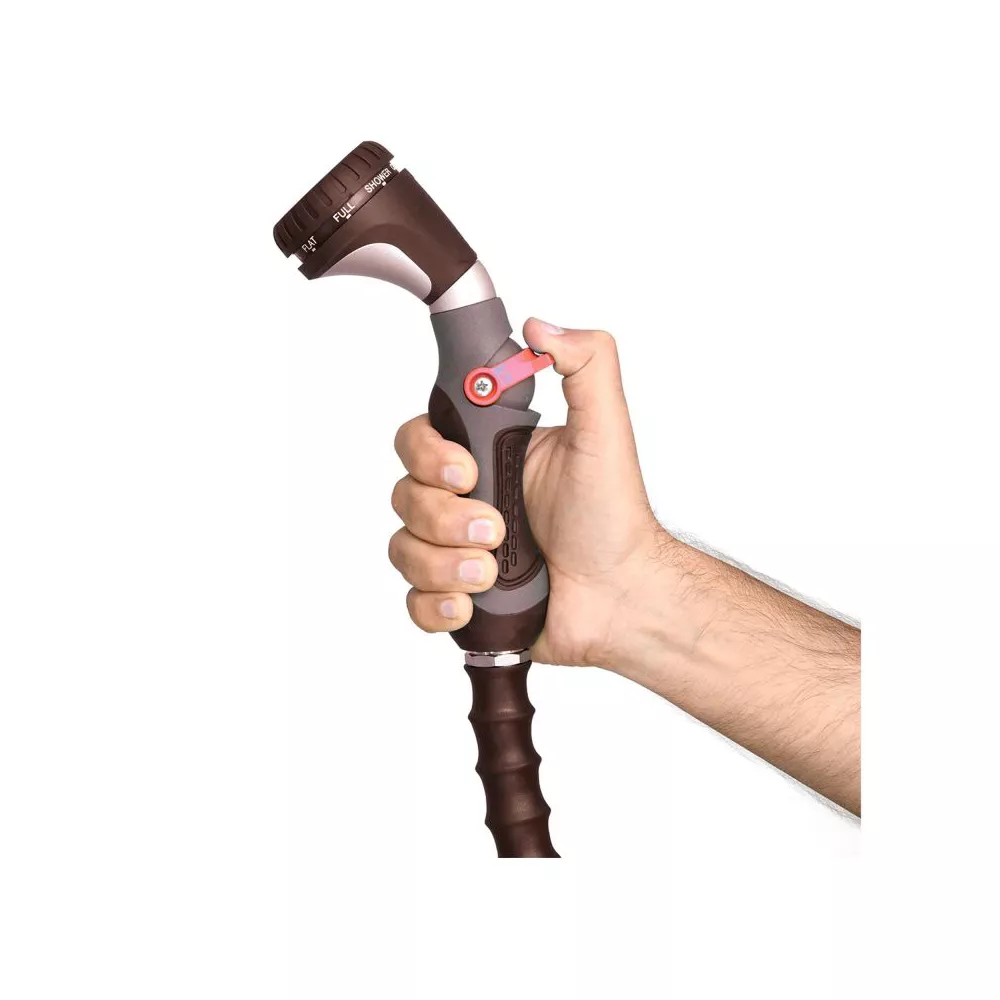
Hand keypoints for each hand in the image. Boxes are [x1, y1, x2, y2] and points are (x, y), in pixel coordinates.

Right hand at [389, 318, 664, 666]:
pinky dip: (435, 604)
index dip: (430, 456)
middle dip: (444, 517)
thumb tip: (540, 326)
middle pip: (405, 495)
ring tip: (492, 572)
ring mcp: (459, 551)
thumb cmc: (614, 519)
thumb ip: (586, 365)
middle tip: (497, 526)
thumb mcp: (605, 431)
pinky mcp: (460, 597)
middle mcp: (467, 500)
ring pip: (404, 549)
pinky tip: (471, 602)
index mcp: (489, 455)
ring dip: (445, 564)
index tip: (469, 471)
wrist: (622, 597)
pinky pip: (414, 601)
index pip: (421, 439)